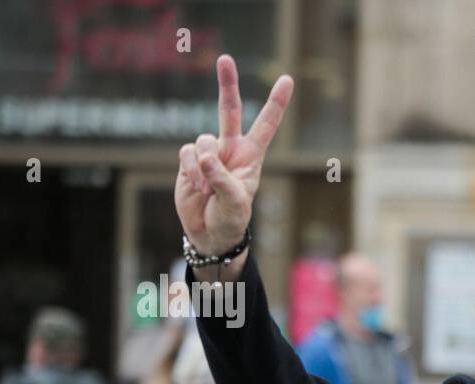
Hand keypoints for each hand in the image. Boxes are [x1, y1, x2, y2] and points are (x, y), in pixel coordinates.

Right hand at [175, 54, 293, 256]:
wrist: (209, 234)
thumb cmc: (231, 219)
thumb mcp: (235, 203)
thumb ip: (222, 179)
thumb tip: (205, 156)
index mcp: (251, 156)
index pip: (266, 124)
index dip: (276, 102)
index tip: (287, 79)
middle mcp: (230, 149)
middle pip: (228, 109)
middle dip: (226, 84)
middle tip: (225, 59)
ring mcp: (208, 153)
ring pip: (203, 140)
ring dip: (204, 166)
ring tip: (208, 189)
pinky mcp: (188, 160)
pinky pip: (186, 153)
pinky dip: (190, 169)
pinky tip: (196, 186)